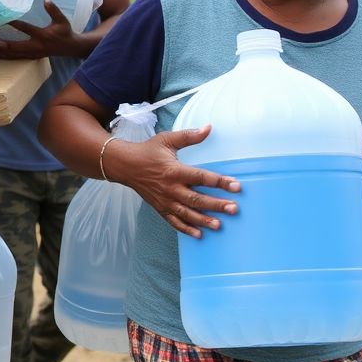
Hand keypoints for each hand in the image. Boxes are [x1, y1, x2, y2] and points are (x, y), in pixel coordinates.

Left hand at [0, 1, 75, 59]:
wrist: (71, 48)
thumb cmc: (65, 32)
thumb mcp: (62, 20)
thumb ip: (54, 10)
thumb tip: (46, 0)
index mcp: (42, 36)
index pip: (25, 29)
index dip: (13, 24)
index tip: (1, 19)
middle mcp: (35, 47)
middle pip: (13, 47)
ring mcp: (32, 54)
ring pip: (12, 54)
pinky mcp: (30, 57)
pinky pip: (14, 58)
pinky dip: (3, 55)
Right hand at [116, 125, 240, 237]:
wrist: (125, 165)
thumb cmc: (147, 151)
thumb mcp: (167, 140)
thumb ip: (190, 136)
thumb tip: (209, 127)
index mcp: (174, 170)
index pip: (201, 177)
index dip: (219, 182)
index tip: (236, 186)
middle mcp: (171, 188)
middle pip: (197, 199)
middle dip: (216, 205)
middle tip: (234, 209)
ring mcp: (165, 200)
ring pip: (187, 213)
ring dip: (204, 220)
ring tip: (219, 225)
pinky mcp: (160, 208)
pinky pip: (174, 221)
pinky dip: (185, 229)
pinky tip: (199, 234)